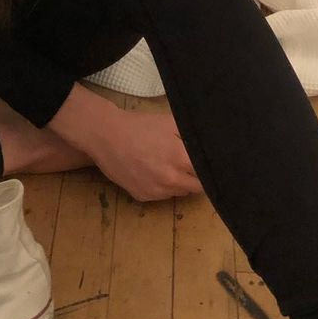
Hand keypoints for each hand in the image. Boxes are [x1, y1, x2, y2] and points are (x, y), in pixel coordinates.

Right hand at [86, 103, 203, 202]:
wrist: (106, 135)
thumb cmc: (140, 126)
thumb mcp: (170, 122)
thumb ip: (193, 135)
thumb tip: (212, 143)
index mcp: (181, 159)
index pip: (208, 174)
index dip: (209, 168)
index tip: (209, 163)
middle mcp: (171, 179)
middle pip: (197, 188)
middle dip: (197, 178)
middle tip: (189, 164)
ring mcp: (156, 191)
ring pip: (180, 192)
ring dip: (180, 183)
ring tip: (168, 165)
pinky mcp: (142, 196)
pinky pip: (162, 196)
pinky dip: (163, 186)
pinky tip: (153, 171)